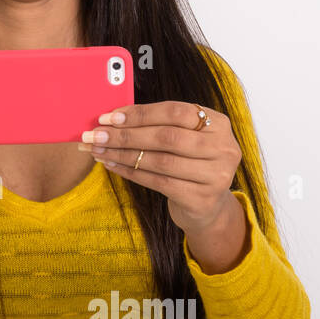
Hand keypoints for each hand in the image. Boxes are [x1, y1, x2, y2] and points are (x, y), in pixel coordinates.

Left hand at [79, 101, 240, 233]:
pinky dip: (131, 172)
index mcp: (218, 123)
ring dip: (124, 154)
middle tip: (96, 135)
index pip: (175, 111)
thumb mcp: (183, 139)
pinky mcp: (202, 199)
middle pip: (167, 137)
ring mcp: (216, 175)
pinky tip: (112, 165)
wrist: (207, 206)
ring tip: (98, 150)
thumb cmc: (187, 164)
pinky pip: (158, 182)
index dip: (139, 113)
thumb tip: (112, 118)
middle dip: (126, 135)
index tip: (109, 117)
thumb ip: (157, 125)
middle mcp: (223, 147)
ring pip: (161, 161)